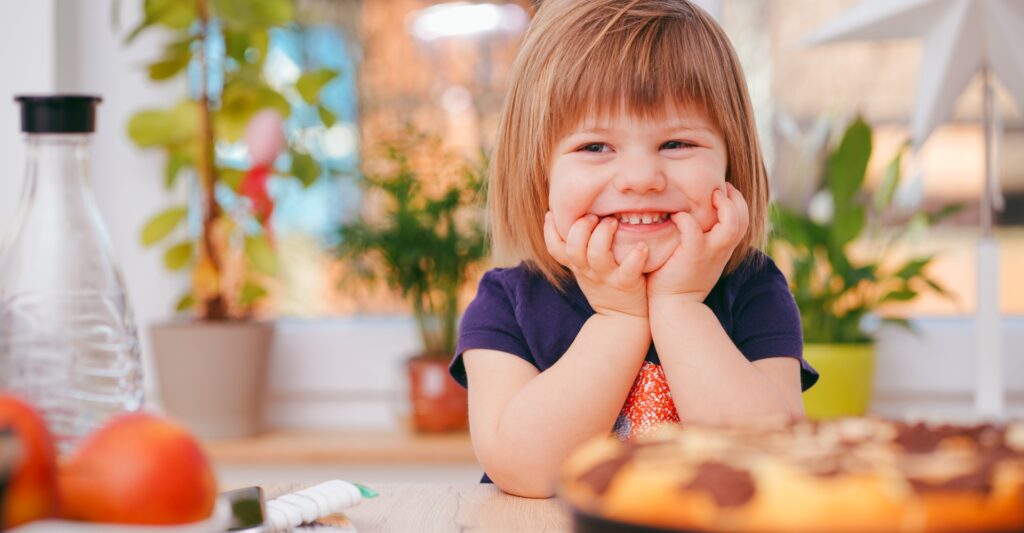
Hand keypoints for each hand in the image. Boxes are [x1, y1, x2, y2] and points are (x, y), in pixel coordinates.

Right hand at [544, 212, 648, 317]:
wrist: (623, 319)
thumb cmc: (605, 285)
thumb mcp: (585, 269)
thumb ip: (579, 247)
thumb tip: (574, 216)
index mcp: (577, 265)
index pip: (554, 248)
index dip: (549, 230)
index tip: (552, 212)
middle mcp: (588, 270)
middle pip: (573, 248)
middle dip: (581, 227)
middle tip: (594, 216)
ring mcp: (606, 277)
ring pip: (597, 255)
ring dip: (604, 234)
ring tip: (613, 222)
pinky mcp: (626, 284)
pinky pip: (629, 270)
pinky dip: (636, 257)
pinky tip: (642, 246)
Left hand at [647, 183, 749, 302]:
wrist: (674, 307)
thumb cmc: (680, 280)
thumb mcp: (698, 258)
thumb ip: (701, 240)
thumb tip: (692, 219)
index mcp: (723, 249)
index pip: (742, 221)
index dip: (737, 203)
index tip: (725, 191)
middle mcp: (721, 250)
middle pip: (743, 219)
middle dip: (736, 199)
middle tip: (721, 187)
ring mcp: (709, 253)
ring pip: (731, 225)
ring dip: (724, 206)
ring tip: (711, 195)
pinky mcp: (692, 256)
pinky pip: (693, 230)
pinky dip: (686, 219)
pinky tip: (677, 216)